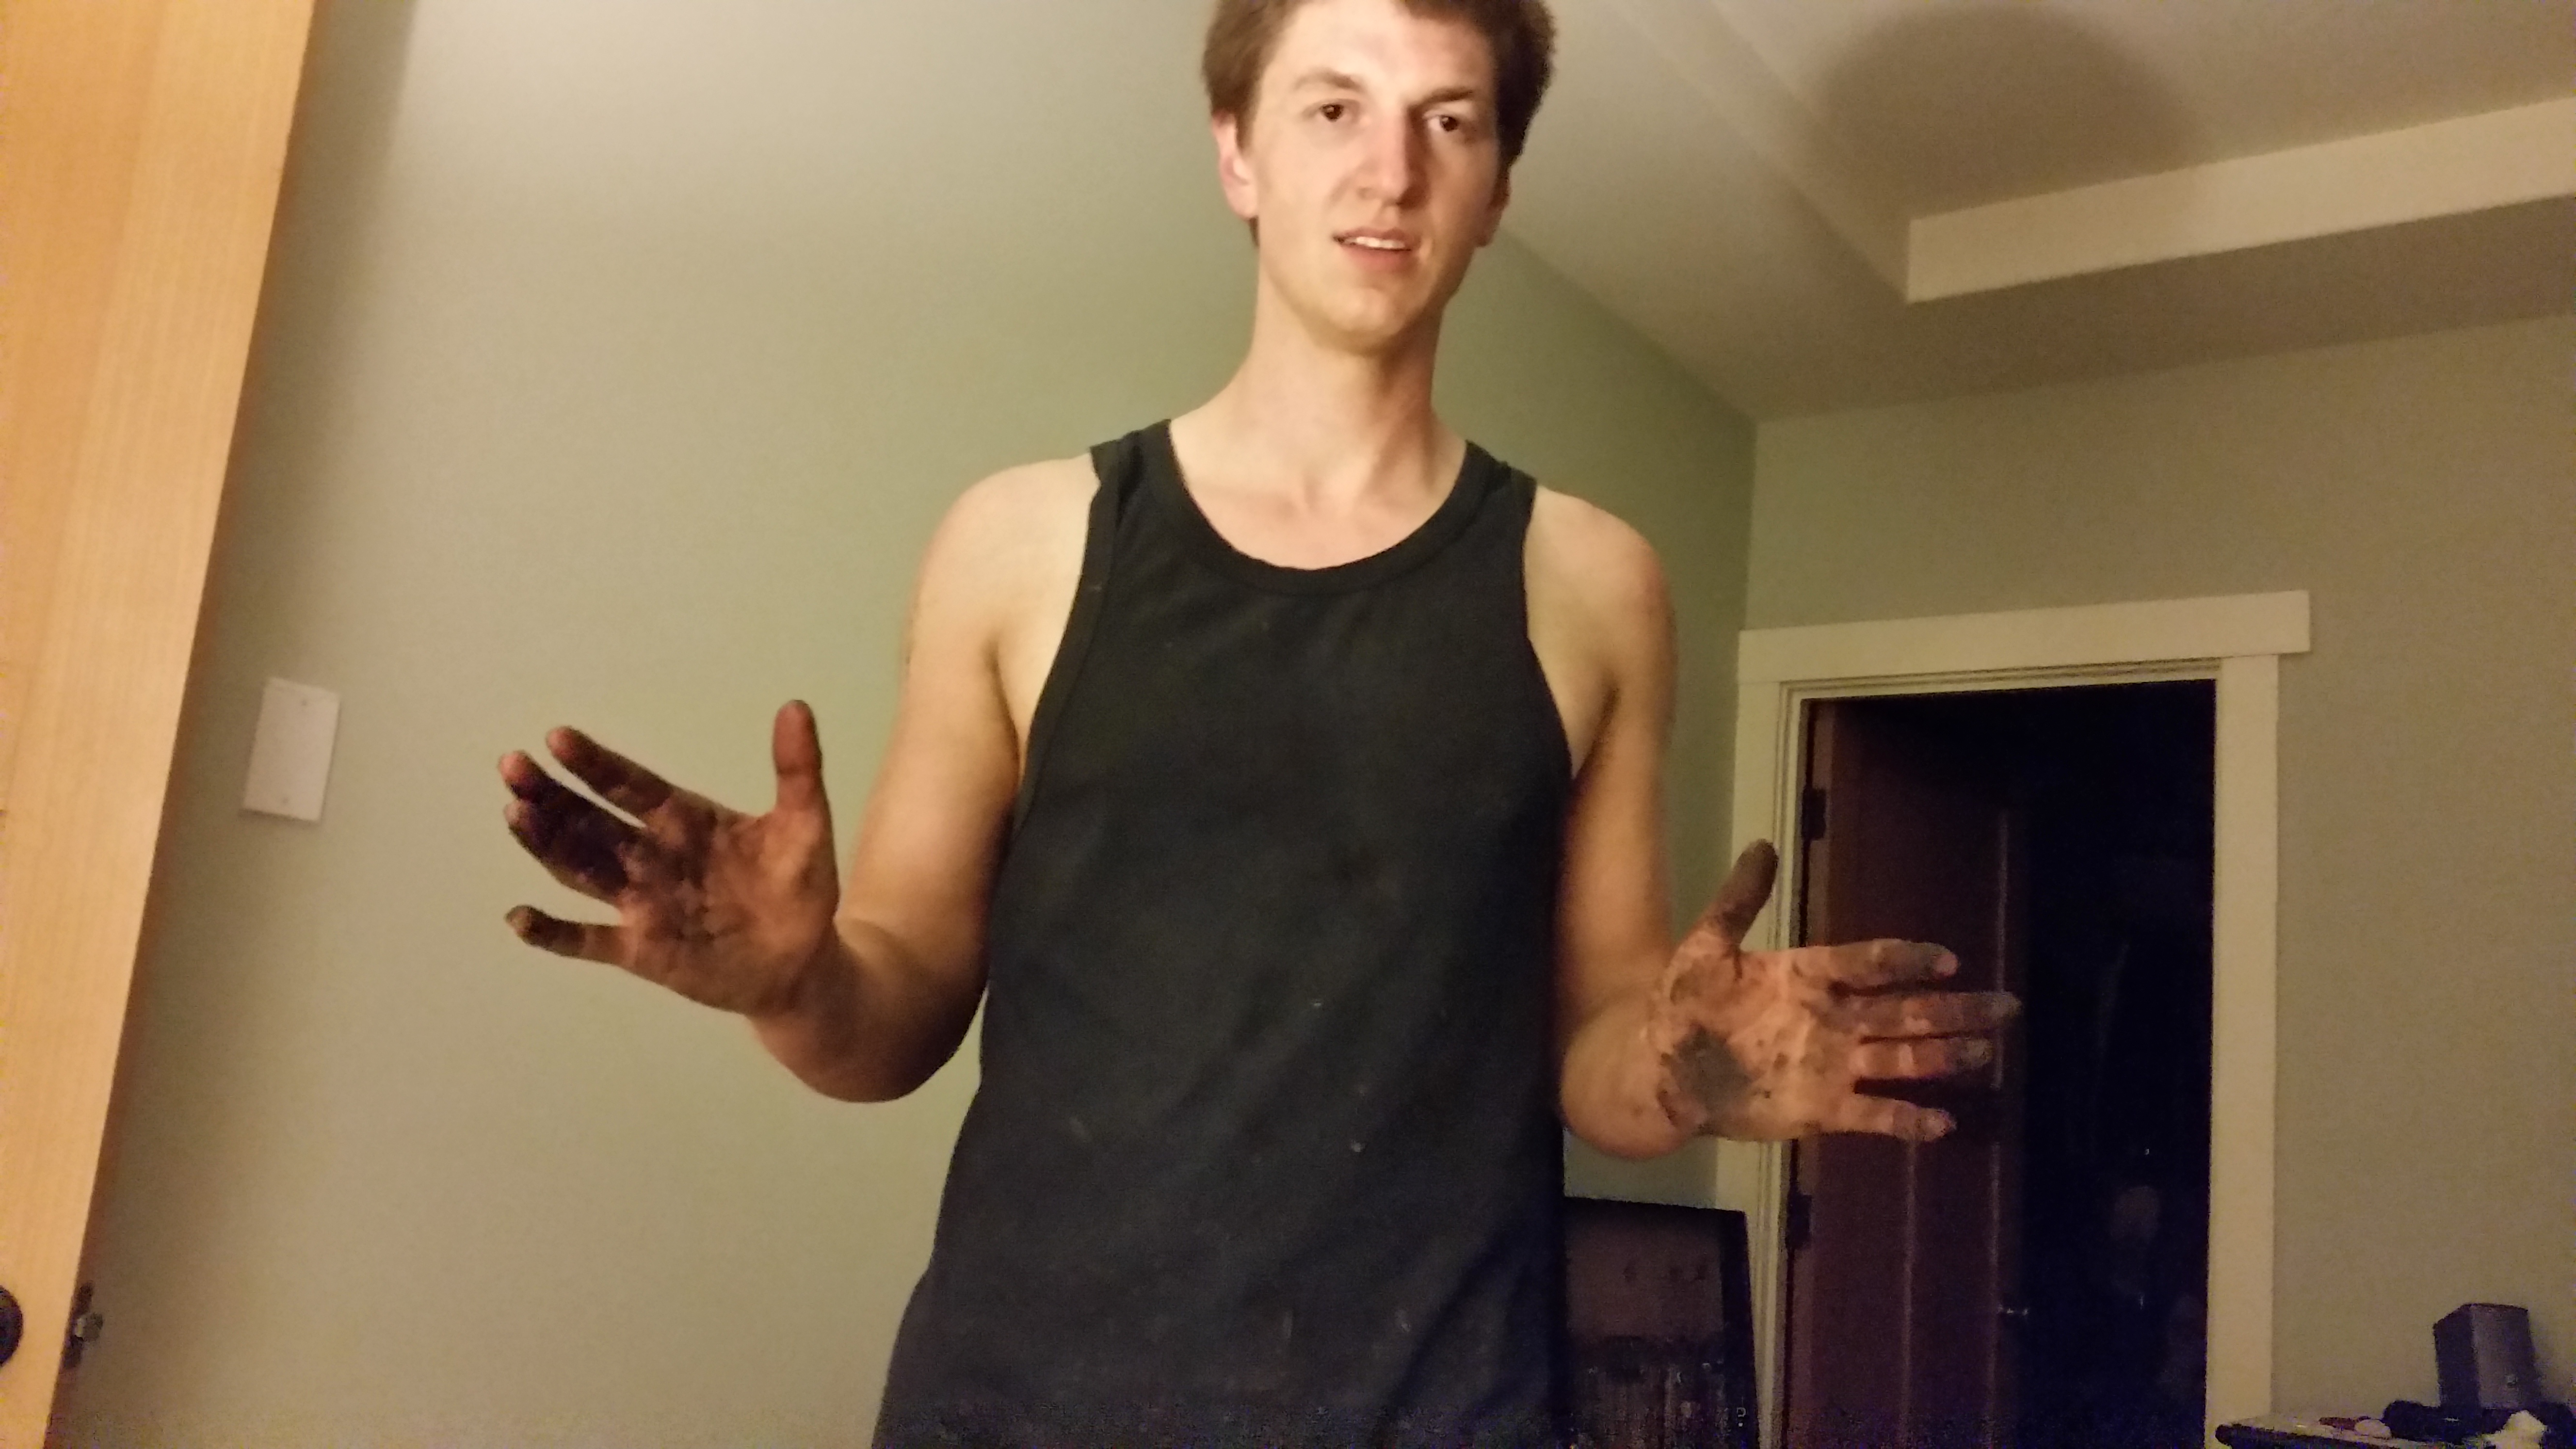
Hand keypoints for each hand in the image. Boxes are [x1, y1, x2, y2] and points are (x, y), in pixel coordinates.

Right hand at [499, 701, 839, 1018]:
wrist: (803, 961)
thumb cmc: (799, 887)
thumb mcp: (806, 825)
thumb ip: (797, 770)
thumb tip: (797, 706)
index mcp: (684, 820)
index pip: (631, 787)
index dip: (597, 765)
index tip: (559, 738)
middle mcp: (652, 856)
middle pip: (591, 822)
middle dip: (553, 795)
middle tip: (514, 765)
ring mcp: (641, 903)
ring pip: (581, 869)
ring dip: (547, 844)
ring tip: (516, 813)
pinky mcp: (640, 951)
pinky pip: (588, 940)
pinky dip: (553, 933)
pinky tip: (520, 918)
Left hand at [1645, 840, 2017, 1142]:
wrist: (1661, 1068)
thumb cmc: (1685, 1004)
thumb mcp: (1707, 946)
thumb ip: (1739, 900)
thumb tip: (1763, 844)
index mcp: (1810, 976)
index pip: (1870, 963)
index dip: (1908, 961)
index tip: (1948, 960)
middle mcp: (1832, 1019)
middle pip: (1904, 1011)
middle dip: (1956, 1010)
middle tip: (2007, 1007)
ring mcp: (1831, 1065)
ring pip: (1901, 1059)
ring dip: (1944, 1056)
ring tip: (1987, 1052)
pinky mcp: (1822, 1108)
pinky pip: (1873, 1114)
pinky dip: (1907, 1118)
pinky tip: (1943, 1121)